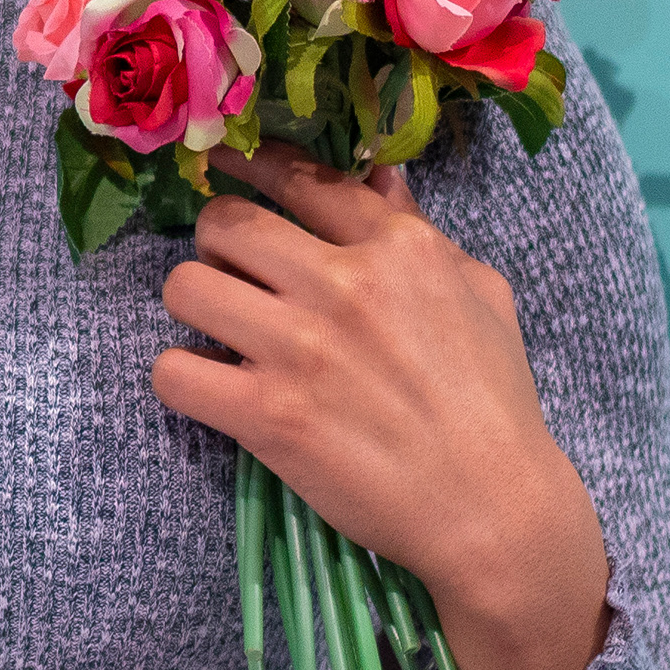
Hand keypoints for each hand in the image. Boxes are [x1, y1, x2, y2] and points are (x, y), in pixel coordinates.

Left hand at [149, 145, 616, 669]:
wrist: (493, 508)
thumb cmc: (495, 401)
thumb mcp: (480, 294)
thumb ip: (421, 232)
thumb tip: (379, 177)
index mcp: (397, 248)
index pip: (301, 178)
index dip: (250, 164)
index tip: (221, 160)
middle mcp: (342, 285)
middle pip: (224, 223)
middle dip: (217, 245)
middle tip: (233, 276)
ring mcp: (299, 350)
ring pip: (185, 287)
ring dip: (194, 309)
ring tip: (220, 333)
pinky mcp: (266, 416)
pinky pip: (173, 372)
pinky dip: (181, 378)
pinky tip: (211, 388)